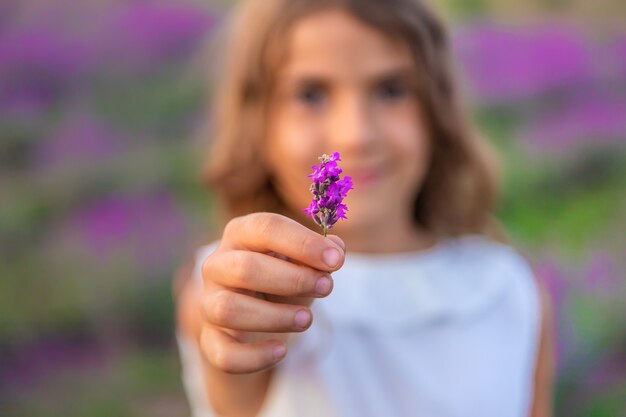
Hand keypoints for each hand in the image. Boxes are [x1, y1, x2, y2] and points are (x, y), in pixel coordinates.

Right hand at [199, 212, 344, 373]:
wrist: (255, 314)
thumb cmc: (282, 278)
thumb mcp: (303, 262)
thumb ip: (320, 254)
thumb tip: (336, 248)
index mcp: (240, 234)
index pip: (265, 228)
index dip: (303, 243)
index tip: (336, 260)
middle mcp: (217, 265)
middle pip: (244, 268)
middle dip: (292, 279)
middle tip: (326, 287)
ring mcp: (209, 302)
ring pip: (228, 309)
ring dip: (274, 316)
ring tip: (307, 319)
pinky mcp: (210, 339)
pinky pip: (222, 353)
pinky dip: (254, 356)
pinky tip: (282, 350)